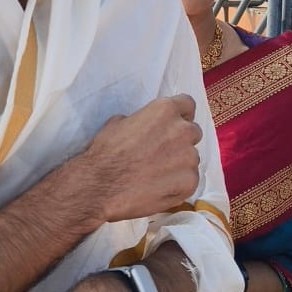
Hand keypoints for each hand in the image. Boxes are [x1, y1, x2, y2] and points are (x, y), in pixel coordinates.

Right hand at [80, 95, 200, 223]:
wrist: (99, 186)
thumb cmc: (105, 153)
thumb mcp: (117, 123)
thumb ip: (141, 120)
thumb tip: (146, 127)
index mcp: (164, 110)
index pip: (187, 104)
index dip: (180, 114)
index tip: (173, 124)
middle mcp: (182, 130)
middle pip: (192, 132)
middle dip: (179, 140)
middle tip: (160, 153)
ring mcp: (189, 157)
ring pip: (191, 158)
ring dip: (178, 163)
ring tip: (155, 173)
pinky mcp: (189, 182)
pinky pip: (190, 180)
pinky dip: (178, 184)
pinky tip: (158, 187)